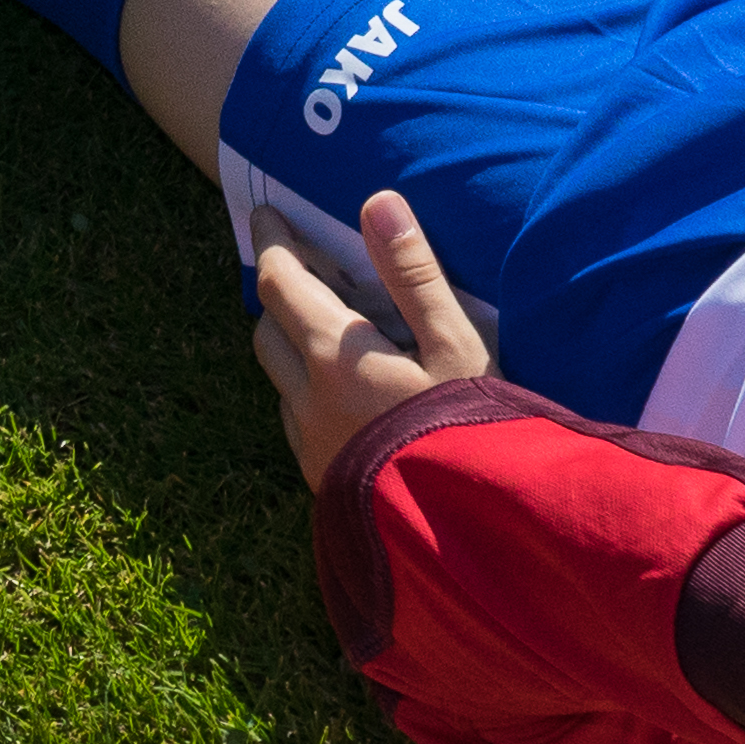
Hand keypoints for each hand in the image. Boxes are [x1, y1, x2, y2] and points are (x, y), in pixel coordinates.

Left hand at [246, 189, 499, 492]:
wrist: (477, 540)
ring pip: (280, 382)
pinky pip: (298, 426)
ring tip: (331, 341)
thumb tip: (378, 203)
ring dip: (292, 351)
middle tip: (311, 279)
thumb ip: (415, 275)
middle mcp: (309, 399)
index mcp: (336, 356)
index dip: (273, 244)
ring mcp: (313, 446)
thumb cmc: (474, 435)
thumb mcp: (459, 347)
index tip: (267, 216)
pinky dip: (308, 398)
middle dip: (280, 298)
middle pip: (268, 331)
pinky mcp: (325, 483)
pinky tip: (346, 404)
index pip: (282, 283)